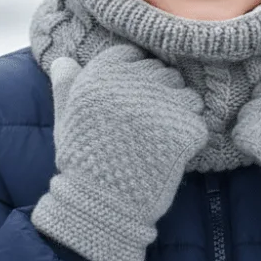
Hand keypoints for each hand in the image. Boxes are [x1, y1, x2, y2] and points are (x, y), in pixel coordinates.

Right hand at [31, 43, 208, 260]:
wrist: (100, 205)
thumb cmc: (82, 161)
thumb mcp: (66, 118)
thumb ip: (66, 85)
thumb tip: (64, 60)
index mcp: (101, 75)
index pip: (134, 56)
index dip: (134, 76)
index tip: (128, 100)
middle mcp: (132, 83)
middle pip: (162, 72)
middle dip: (158, 93)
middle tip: (146, 123)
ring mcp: (161, 105)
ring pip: (185, 93)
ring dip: (178, 112)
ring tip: (161, 137)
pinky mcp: (183, 128)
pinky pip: (197, 121)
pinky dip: (189, 136)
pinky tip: (172, 152)